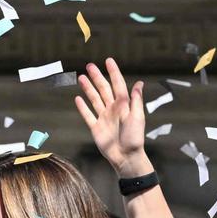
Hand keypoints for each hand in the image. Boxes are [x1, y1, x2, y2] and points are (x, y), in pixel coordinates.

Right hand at [74, 58, 148, 174]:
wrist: (125, 156)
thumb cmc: (135, 138)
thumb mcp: (138, 117)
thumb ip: (135, 101)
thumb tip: (138, 84)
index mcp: (123, 104)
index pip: (117, 84)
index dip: (113, 72)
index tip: (108, 61)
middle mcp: (112, 108)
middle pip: (103, 89)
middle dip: (97, 77)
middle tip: (90, 66)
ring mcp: (103, 118)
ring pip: (94, 99)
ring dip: (88, 88)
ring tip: (81, 78)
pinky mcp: (95, 128)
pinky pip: (87, 115)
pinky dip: (83, 107)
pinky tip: (78, 99)